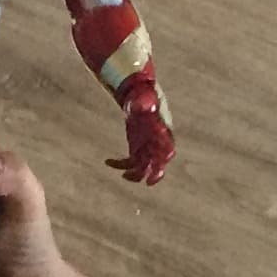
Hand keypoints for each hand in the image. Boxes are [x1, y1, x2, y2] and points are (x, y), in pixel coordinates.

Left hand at [112, 71, 174, 185]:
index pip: (168, 146)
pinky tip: (108, 161)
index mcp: (163, 130)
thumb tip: (146, 107)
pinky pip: (130, 163)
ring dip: (135, 174)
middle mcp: (157, 142)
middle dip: (156, 173)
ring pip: (144, 167)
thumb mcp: (144, 97)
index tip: (163, 161)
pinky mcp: (136, 150)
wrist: (138, 95)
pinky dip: (120, 164)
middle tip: (148, 182)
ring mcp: (147, 148)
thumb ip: (145, 103)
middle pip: (159, 163)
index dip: (166, 154)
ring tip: (123, 175)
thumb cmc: (143, 95)